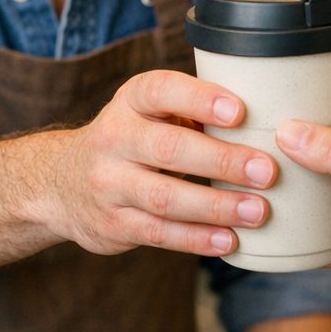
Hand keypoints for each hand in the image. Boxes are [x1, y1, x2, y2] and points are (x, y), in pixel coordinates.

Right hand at [31, 69, 275, 256]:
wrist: (62, 182)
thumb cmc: (133, 139)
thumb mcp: (151, 112)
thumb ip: (194, 112)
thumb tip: (268, 120)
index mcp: (131, 101)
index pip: (161, 91)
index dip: (199, 99)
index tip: (240, 111)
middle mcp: (114, 137)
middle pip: (168, 148)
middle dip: (222, 160)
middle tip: (267, 171)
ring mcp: (109, 184)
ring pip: (164, 197)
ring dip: (216, 206)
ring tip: (258, 211)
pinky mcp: (112, 224)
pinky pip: (159, 234)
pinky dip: (197, 239)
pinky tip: (229, 240)